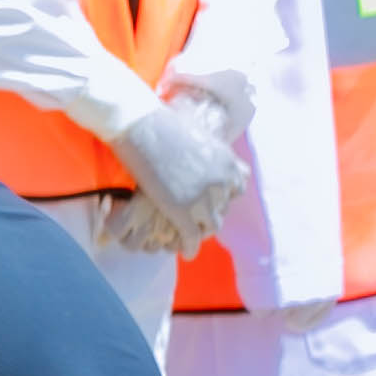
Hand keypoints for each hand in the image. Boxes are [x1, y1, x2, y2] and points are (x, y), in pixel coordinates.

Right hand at [105, 82, 248, 256]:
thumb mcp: (197, 134)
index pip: (236, 188)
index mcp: (228, 162)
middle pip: (222, 209)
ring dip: (200, 233)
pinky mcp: (183, 209)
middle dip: (209, 216)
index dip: (221, 196)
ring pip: (210, 226)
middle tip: (194, 223)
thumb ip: (206, 152)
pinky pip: (192, 236)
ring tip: (188, 238)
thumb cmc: (159, 123)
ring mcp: (204, 196)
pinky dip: (190, 247)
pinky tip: (185, 253)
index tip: (206, 201)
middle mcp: (222, 180)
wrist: (138, 124)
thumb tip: (200, 154)